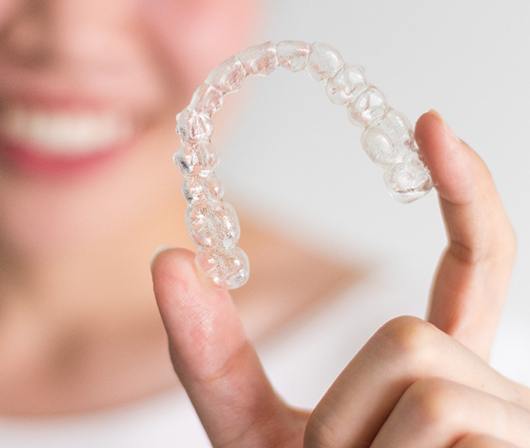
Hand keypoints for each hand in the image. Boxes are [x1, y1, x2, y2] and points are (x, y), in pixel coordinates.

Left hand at [151, 110, 529, 446]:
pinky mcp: (520, 446)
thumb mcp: (255, 435)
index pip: (477, 261)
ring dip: (358, 444)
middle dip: (348, 408)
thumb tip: (169, 260)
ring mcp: (517, 421)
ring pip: (421, 376)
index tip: (433, 122)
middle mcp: (494, 385)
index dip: (465, 191)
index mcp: (442, 369)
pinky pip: (436, 421)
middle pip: (413, 336)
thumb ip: (216, 359)